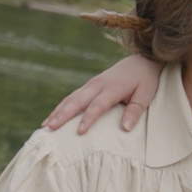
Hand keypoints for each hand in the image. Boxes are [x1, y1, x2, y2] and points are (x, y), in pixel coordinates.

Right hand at [43, 54, 159, 133]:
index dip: (88, 118)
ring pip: (71, 98)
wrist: (142, 59)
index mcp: (112, 88)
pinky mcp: (89, 85)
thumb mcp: (146, 95)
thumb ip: (135, 111)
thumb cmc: (145, 80)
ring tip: (45, 126)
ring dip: (57, 111)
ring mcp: (91, 84)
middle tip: (50, 128)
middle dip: (62, 115)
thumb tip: (125, 128)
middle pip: (77, 101)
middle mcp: (98, 84)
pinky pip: (72, 97)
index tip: (79, 132)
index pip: (97, 105)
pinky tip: (53, 117)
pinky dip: (61, 107)